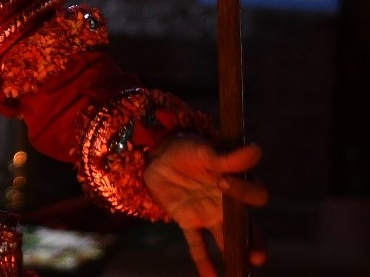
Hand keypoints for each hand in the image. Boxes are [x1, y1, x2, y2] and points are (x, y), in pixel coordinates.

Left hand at [143, 134, 268, 276]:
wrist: (156, 153)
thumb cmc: (187, 148)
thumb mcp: (205, 151)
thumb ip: (229, 158)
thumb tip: (256, 150)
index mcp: (236, 184)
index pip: (255, 196)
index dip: (246, 192)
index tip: (224, 182)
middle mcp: (227, 203)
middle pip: (248, 228)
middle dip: (254, 243)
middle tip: (256, 257)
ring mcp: (209, 214)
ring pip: (226, 240)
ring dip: (234, 257)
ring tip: (239, 274)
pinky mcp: (189, 221)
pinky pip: (198, 245)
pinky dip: (204, 262)